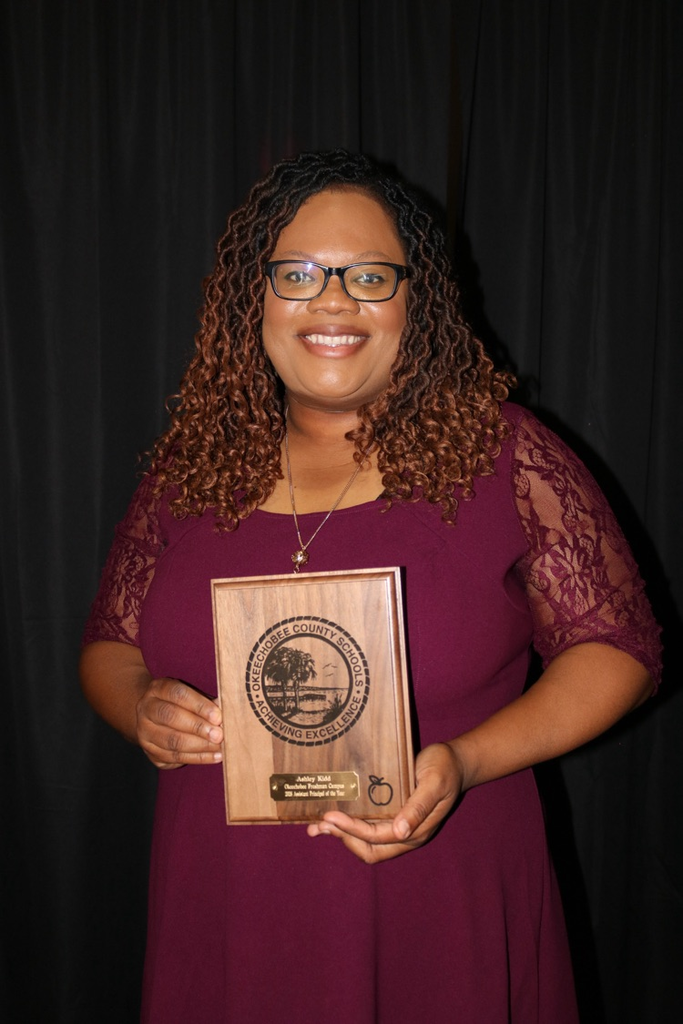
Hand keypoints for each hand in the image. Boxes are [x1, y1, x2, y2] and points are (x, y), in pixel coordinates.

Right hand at [135, 677, 222, 768]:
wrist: (154, 717)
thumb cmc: (181, 704)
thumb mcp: (192, 695)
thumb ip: (207, 702)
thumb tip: (225, 710)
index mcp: (158, 689)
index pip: (178, 694)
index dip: (199, 705)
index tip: (218, 716)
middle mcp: (146, 709)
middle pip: (171, 717)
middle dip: (198, 727)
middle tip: (219, 735)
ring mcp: (145, 732)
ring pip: (172, 741)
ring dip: (199, 746)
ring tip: (219, 747)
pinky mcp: (150, 752)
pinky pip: (174, 758)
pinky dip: (197, 758)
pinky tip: (214, 756)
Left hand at [306, 742, 462, 862]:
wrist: (455, 762)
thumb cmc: (446, 769)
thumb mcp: (434, 783)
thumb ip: (419, 807)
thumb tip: (399, 832)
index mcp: (416, 831)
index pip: (377, 838)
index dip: (352, 830)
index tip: (331, 817)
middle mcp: (405, 834)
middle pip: (368, 849)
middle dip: (342, 838)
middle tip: (318, 825)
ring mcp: (398, 827)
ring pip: (366, 842)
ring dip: (341, 835)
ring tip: (316, 826)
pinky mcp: (393, 815)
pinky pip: (368, 827)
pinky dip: (349, 825)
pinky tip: (333, 815)